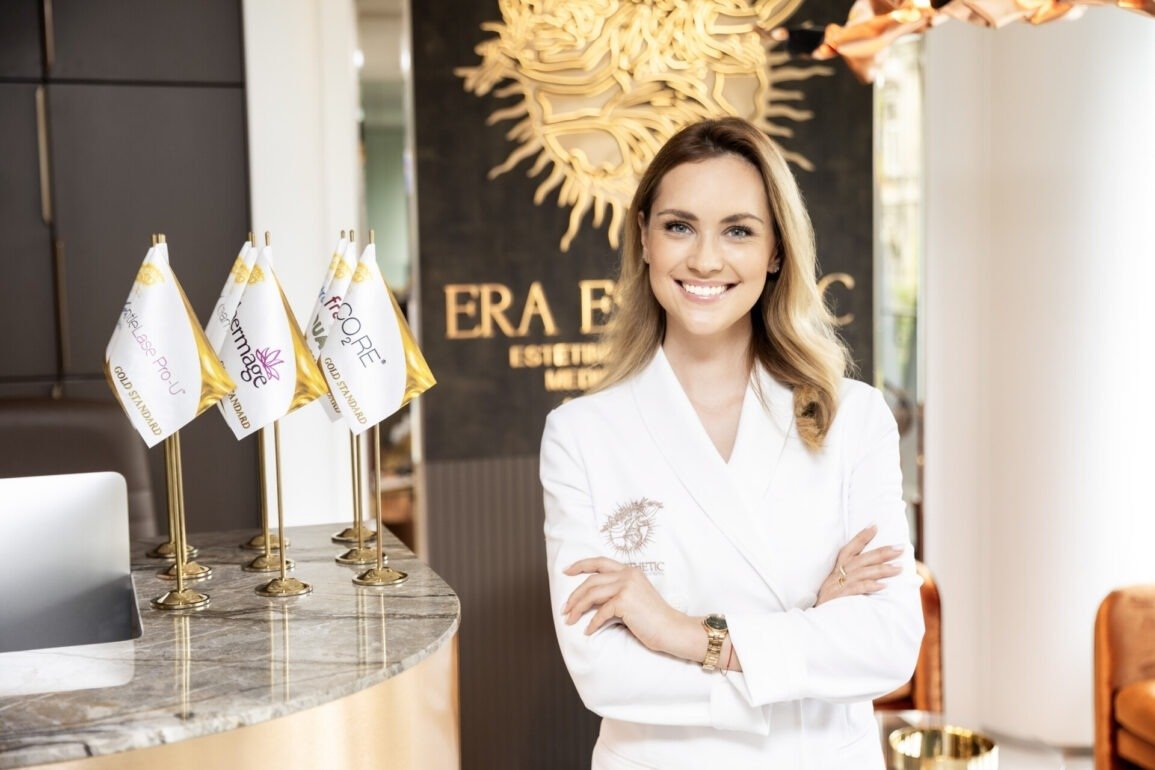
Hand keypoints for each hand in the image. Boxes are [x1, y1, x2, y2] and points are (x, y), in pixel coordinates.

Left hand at [562, 557, 683, 651]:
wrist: (672, 629)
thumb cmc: (653, 618)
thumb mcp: (635, 597)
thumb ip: (617, 592)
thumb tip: (590, 599)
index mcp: (630, 571)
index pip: (600, 562)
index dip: (581, 565)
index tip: (566, 571)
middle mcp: (628, 574)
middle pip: (591, 580)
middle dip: (574, 595)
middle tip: (564, 608)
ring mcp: (626, 586)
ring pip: (591, 594)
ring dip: (577, 608)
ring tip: (569, 620)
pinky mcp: (625, 601)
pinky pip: (600, 612)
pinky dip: (591, 623)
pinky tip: (588, 632)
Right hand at [816, 525, 903, 605]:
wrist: (813, 620)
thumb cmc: (829, 604)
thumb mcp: (837, 587)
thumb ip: (854, 580)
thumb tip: (878, 576)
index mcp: (837, 569)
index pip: (850, 548)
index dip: (862, 537)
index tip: (875, 525)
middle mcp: (837, 574)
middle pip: (862, 559)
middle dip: (882, 552)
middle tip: (901, 548)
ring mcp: (837, 586)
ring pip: (862, 573)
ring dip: (882, 570)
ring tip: (899, 568)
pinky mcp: (839, 598)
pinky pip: (856, 589)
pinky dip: (870, 586)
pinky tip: (883, 586)